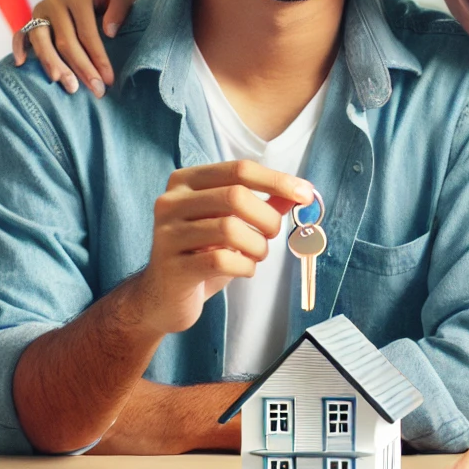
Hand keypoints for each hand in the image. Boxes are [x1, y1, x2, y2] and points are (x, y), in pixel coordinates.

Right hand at [12, 0, 139, 96]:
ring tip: (70, 87)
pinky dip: (19, 48)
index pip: (87, 32)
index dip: (98, 58)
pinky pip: (21, 34)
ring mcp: (40, 9)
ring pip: (41, 41)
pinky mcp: (32, 18)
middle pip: (65, 41)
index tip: (108, 80)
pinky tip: (22, 64)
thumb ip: (122, 4)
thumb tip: (109, 31)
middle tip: (96, 91)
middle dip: (81, 68)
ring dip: (54, 66)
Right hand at [131, 160, 314, 336]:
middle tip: (272, 236)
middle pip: (236, 196)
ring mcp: (166, 234)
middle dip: (267, 218)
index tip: (306, 194)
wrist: (163, 298)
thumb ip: (262, 204)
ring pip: (230, 229)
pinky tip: (243, 270)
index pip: (239, 169)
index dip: (277, 181)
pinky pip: (222, 260)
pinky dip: (245, 266)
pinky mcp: (171, 267)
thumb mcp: (233, 223)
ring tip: (256, 255)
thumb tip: (299, 192)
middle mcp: (171, 202)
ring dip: (258, 246)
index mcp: (186, 181)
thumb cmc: (203, 254)